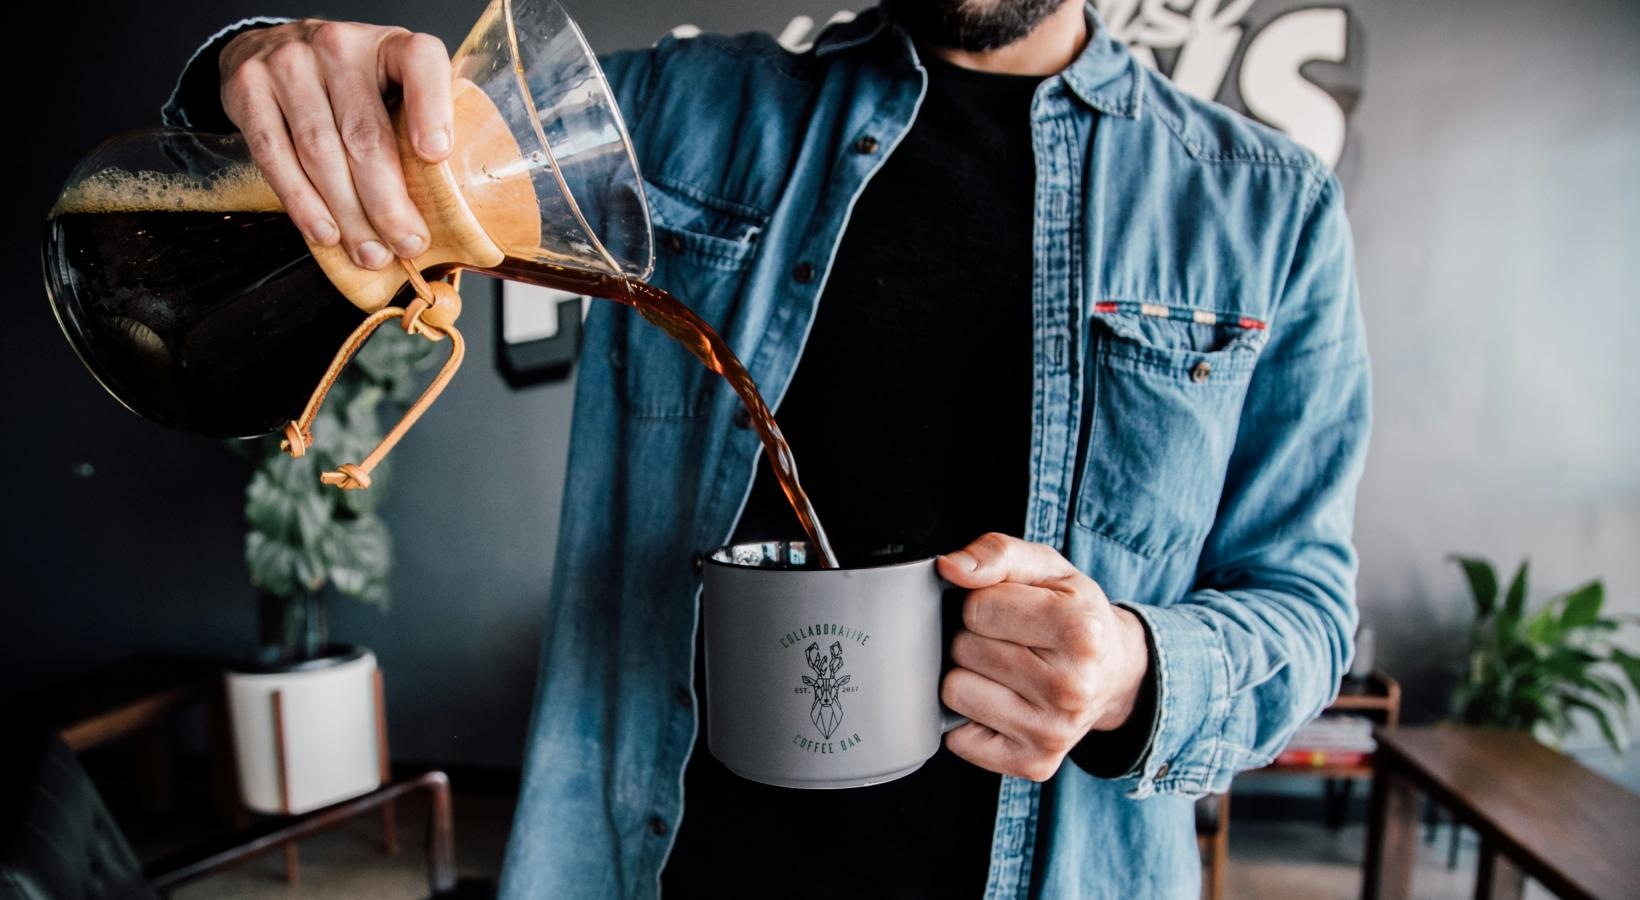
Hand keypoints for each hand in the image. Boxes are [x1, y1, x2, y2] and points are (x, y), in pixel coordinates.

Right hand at [218, 20, 454, 269]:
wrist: (271, 48)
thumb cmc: (351, 81)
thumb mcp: (394, 84)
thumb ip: (420, 125)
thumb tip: (456, 208)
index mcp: (390, 44)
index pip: (420, 63)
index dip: (431, 109)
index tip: (437, 155)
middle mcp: (338, 46)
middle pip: (365, 134)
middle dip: (389, 201)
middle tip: (407, 243)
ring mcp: (288, 64)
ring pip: (320, 153)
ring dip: (348, 214)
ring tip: (370, 253)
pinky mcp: (249, 89)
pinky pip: (275, 156)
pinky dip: (302, 202)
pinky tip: (325, 233)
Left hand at [937, 533, 1149, 781]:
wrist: (1116, 674)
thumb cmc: (1074, 614)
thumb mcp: (1047, 568)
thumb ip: (998, 553)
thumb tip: (950, 568)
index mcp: (1081, 632)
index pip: (977, 609)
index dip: (985, 603)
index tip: (1014, 611)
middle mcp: (1072, 688)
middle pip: (964, 650)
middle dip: (977, 639)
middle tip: (1014, 642)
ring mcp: (1052, 733)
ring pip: (955, 692)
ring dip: (971, 676)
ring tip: (1008, 671)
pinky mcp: (1032, 764)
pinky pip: (957, 738)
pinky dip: (970, 718)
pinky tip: (1004, 703)